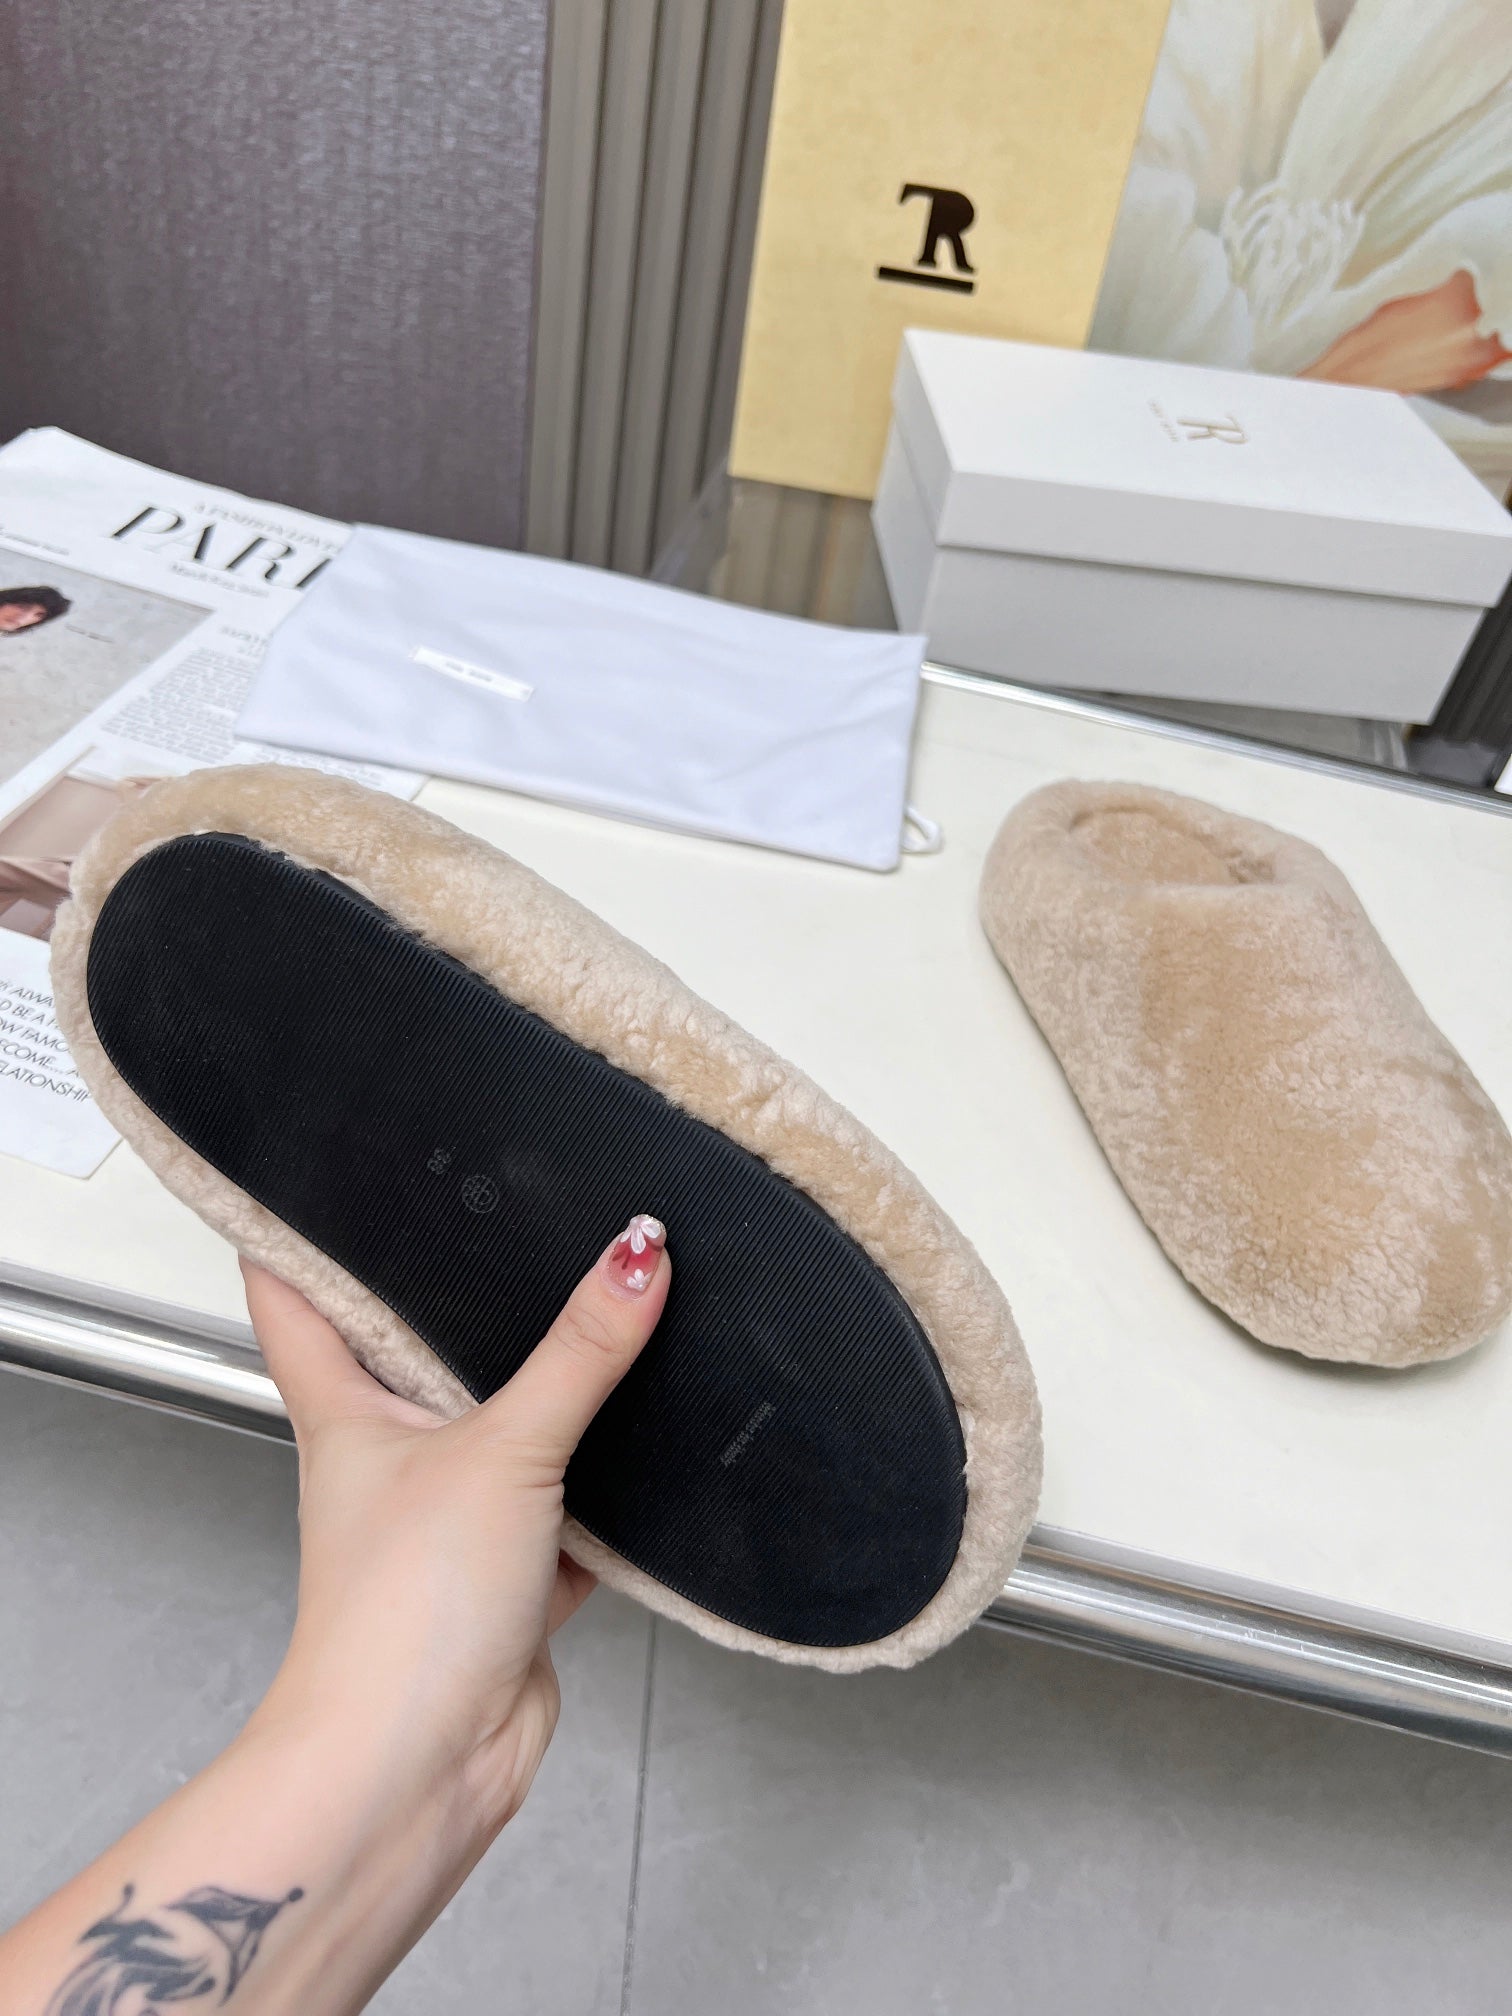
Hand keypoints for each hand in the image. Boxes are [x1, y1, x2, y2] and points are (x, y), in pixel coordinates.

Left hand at [242, 1213, 669, 1839]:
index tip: (310, 1168)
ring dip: (549, 1391)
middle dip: (457, 1297)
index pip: (296, 1297)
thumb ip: (577, 1352)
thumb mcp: (501, 1449)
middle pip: (414, 1352)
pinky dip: (606, 1484)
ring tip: (599, 1313)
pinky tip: (649, 1448)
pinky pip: (568, 1506)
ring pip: (506, 1428)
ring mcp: (450, 1515)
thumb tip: (635, 1255)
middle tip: (502, 1217)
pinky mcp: (510, 1573)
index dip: (291, 1230)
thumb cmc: (400, 1616)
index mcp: (345, 1410)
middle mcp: (391, 1455)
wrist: (422, 1762)